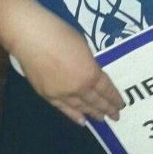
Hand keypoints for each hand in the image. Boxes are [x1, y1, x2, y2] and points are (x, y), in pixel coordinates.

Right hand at [11, 8, 124, 125]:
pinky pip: (63, 108)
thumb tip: (89, 71)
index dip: (113, 97)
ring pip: (80, 107)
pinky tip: (81, 120)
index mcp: (90, 73)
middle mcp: (78, 88)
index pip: (105, 89)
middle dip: (106, 108)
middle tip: (115, 116)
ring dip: (92, 113)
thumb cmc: (60, 33)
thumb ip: (88, 63)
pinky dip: (73, 115)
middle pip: (95, 101)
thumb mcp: (83, 45)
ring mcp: (61, 94)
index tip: (120, 104)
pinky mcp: (46, 95)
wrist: (32, 37)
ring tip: (101, 119)